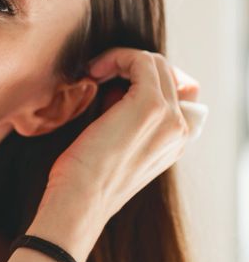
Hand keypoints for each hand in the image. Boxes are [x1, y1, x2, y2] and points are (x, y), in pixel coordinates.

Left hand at [43, 48, 199, 229]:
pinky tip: (93, 72)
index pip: (180, 91)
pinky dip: (116, 58)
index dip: (144, 81)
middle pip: (166, 73)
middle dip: (129, 68)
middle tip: (96, 76)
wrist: (79, 203)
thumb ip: (125, 121)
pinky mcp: (150, 106)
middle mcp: (181, 129)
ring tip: (93, 75)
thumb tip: (115, 91)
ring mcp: (170, 117)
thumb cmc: (84, 179)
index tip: (110, 87)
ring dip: (120, 61)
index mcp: (177, 141)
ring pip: (155, 63)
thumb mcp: (114, 147)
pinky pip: (141, 61)